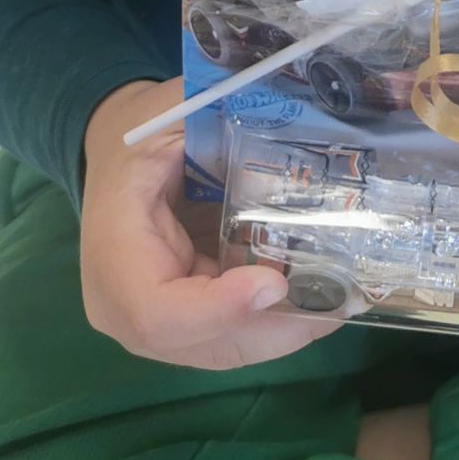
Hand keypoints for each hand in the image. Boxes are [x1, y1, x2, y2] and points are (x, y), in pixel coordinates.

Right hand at [79, 78, 347, 369]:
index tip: (276, 282)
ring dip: (287, 329)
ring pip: (226, 348)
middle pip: (204, 345)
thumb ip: (222, 121)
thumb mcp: (171, 111)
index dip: (220, 310)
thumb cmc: (139, 130)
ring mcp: (151, 326)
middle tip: (342, 298)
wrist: (115, 154)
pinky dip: (278, 321)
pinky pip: (232, 336)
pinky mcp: (182, 324)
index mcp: (112, 252)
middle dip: (276, 328)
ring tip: (346, 297)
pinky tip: (321, 295)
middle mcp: (122, 307)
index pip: (158, 313)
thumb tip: (301, 112)